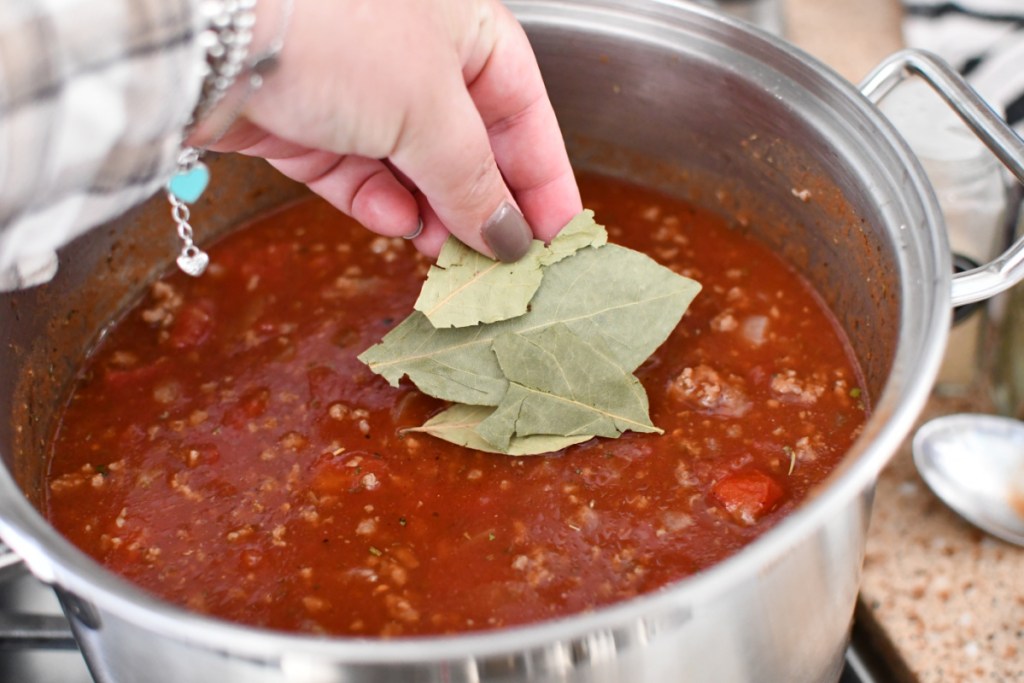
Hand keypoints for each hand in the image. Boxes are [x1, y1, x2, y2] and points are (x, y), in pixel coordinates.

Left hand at [204, 0, 581, 261]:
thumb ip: (475, 180)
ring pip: (414, 170)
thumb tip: (510, 237)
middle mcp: (415, 56)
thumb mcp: (432, 111)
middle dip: (485, 204)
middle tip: (504, 263)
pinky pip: (360, 178)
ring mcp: (359, 93)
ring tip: (452, 258)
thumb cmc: (340, 37)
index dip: (545, 174)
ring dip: (434, 216)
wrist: (210, 31)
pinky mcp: (310, 128)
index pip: (524, 109)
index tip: (561, 233)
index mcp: (464, 28)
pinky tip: (393, 224)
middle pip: (469, 145)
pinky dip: (379, 205)